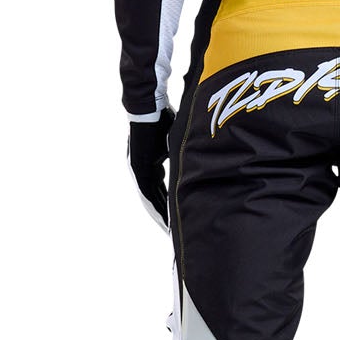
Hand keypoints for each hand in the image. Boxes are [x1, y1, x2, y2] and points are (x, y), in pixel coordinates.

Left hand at [127, 109, 174, 231]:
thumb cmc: (163, 117)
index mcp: (150, 164)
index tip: (177, 217)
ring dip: (160, 215)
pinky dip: (157, 207)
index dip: (167, 204)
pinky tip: (165, 219)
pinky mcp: (139, 170)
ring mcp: (138, 170)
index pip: (159, 189)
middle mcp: (141, 170)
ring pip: (149, 199)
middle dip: (163, 215)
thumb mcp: (176, 139)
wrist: (148, 107)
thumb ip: (183, 151)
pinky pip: (148, 193)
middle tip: (173, 232)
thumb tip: (200, 155)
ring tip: (170, 231)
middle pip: (153, 198)